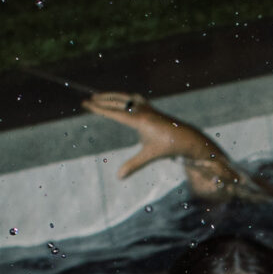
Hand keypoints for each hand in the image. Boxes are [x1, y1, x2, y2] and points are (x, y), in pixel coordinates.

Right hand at [83, 91, 199, 179]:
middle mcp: (141, 109)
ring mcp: (146, 106)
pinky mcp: (150, 107)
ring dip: (111, 96)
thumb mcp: (149, 156)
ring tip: (99, 97)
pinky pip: (133, 98)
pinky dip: (124, 97)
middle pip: (116, 101)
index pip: (113, 112)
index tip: (86, 104)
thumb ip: (133, 165)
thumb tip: (119, 177)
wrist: (186, 138)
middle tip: (87, 100)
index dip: (98, 108)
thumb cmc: (167, 147)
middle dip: (101, 100)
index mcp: (139, 119)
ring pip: (124, 97)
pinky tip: (121, 99)